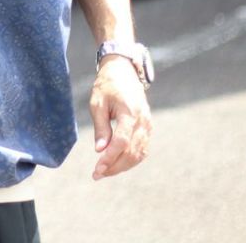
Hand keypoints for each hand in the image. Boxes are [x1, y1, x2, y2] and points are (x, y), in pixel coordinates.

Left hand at [89, 54, 151, 180]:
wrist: (123, 71)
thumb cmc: (107, 85)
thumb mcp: (97, 102)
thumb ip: (101, 127)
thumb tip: (100, 150)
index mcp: (130, 112)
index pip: (122, 142)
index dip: (110, 158)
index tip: (97, 168)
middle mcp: (143, 120)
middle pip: (132, 151)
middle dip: (114, 166)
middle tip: (98, 174)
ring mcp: (148, 124)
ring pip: (139, 153)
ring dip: (123, 165)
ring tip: (105, 171)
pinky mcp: (148, 127)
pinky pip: (143, 148)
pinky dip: (132, 159)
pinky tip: (118, 163)